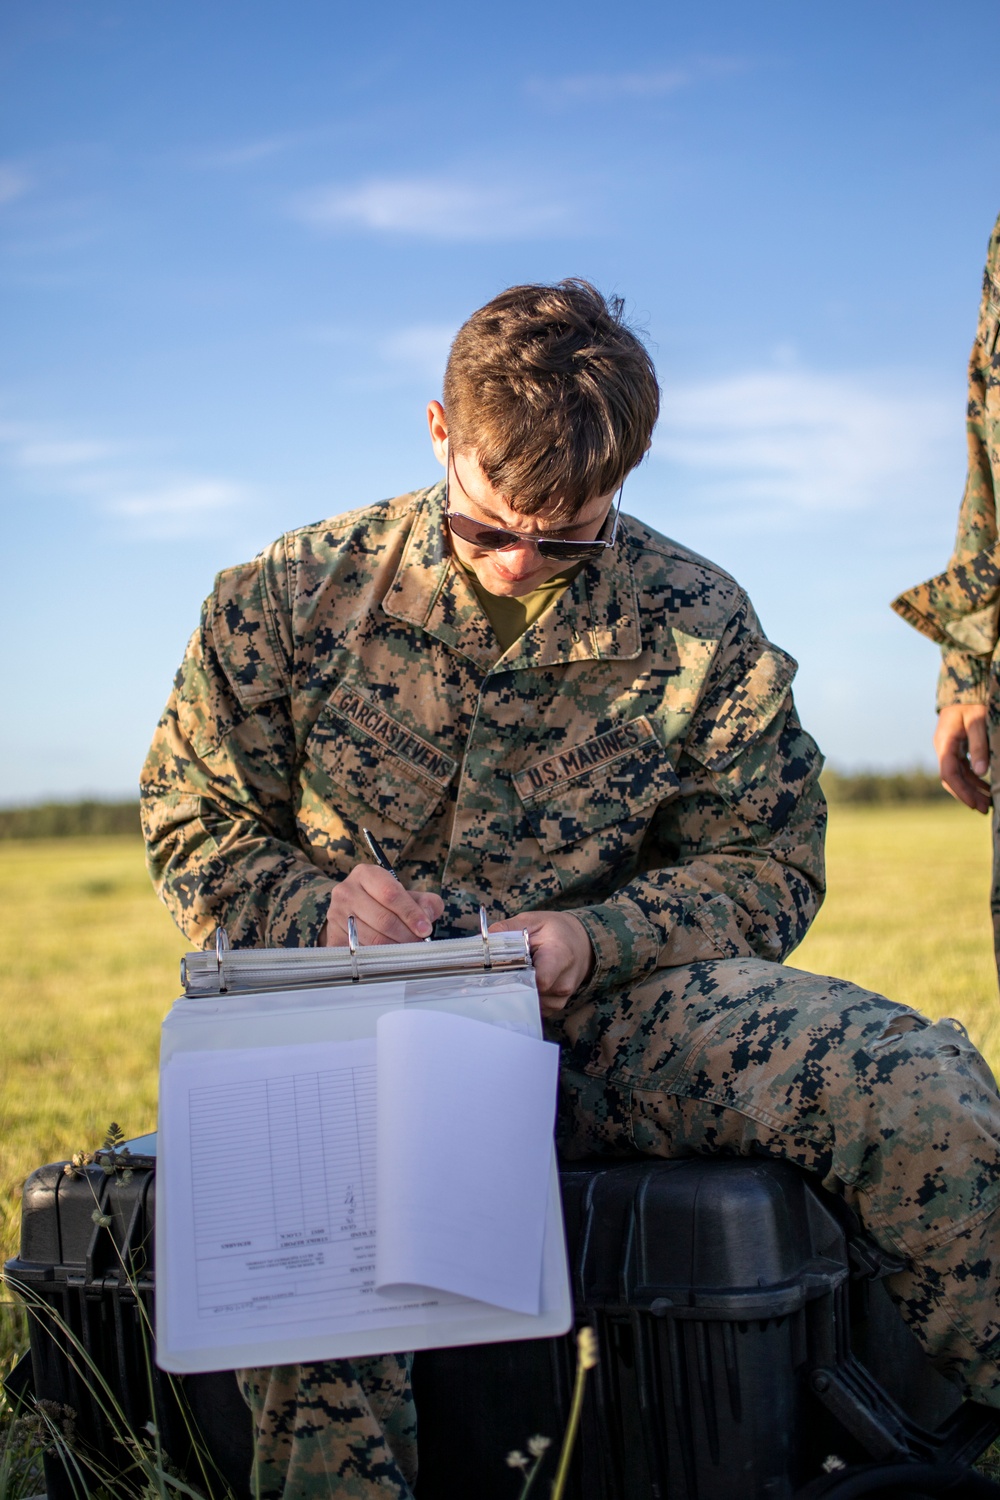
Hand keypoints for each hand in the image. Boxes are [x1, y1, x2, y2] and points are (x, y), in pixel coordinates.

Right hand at [320, 866, 443, 946]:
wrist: (354, 912)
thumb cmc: (385, 903)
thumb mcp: (407, 895)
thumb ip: (426, 902)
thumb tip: (427, 916)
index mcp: (366, 874)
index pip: (391, 894)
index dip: (411, 914)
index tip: (425, 929)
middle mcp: (346, 891)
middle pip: (383, 918)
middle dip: (406, 935)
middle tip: (418, 943)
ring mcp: (336, 914)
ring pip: (372, 938)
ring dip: (395, 947)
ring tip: (407, 949)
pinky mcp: (333, 936)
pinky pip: (360, 952)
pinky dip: (378, 957)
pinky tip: (388, 956)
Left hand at [489, 910, 593, 1016]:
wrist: (581, 944)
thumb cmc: (555, 931)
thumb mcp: (533, 921)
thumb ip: (508, 929)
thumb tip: (484, 939)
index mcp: (560, 956)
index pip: (541, 979)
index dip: (518, 977)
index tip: (501, 969)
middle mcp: (563, 982)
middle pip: (530, 993)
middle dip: (511, 983)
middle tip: (501, 970)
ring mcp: (561, 997)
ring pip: (528, 1002)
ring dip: (517, 991)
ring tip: (516, 973)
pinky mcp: (556, 1005)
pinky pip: (534, 1008)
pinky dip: (524, 997)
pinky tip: (522, 983)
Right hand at [934, 703, 990, 813]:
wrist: (965, 686)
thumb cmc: (972, 702)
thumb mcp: (978, 721)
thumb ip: (979, 746)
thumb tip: (982, 773)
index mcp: (945, 743)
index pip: (949, 774)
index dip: (961, 791)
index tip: (974, 804)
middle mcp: (944, 748)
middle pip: (952, 778)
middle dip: (968, 795)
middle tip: (986, 809)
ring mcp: (949, 748)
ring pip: (958, 775)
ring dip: (972, 789)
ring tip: (989, 803)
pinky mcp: (957, 747)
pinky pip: (963, 768)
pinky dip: (974, 779)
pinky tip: (986, 787)